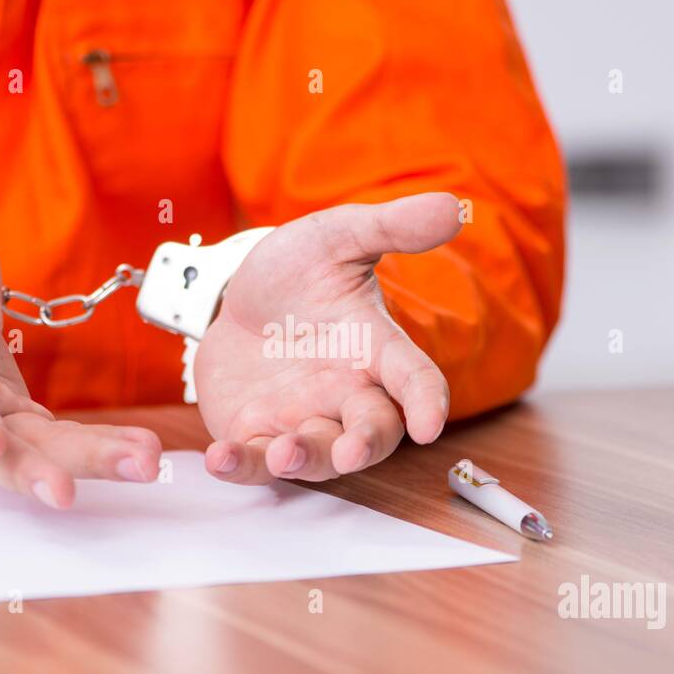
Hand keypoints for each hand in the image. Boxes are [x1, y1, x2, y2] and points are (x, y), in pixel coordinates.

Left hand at [195, 193, 458, 483]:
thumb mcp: (338, 238)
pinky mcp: (255, 434)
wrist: (235, 295)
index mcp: (375, 349)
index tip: (430, 425)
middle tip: (351, 452)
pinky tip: (220, 460)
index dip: (426, 403)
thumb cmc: (299, 273)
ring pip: (316, 455)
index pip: (414, 379)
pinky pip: (253, 460)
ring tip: (284, 454)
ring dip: (303, 460)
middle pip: (371, 432)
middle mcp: (346, 393)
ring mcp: (302, 419)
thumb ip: (391, 227)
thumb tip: (453, 207)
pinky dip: (240, 467)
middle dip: (364, 445)